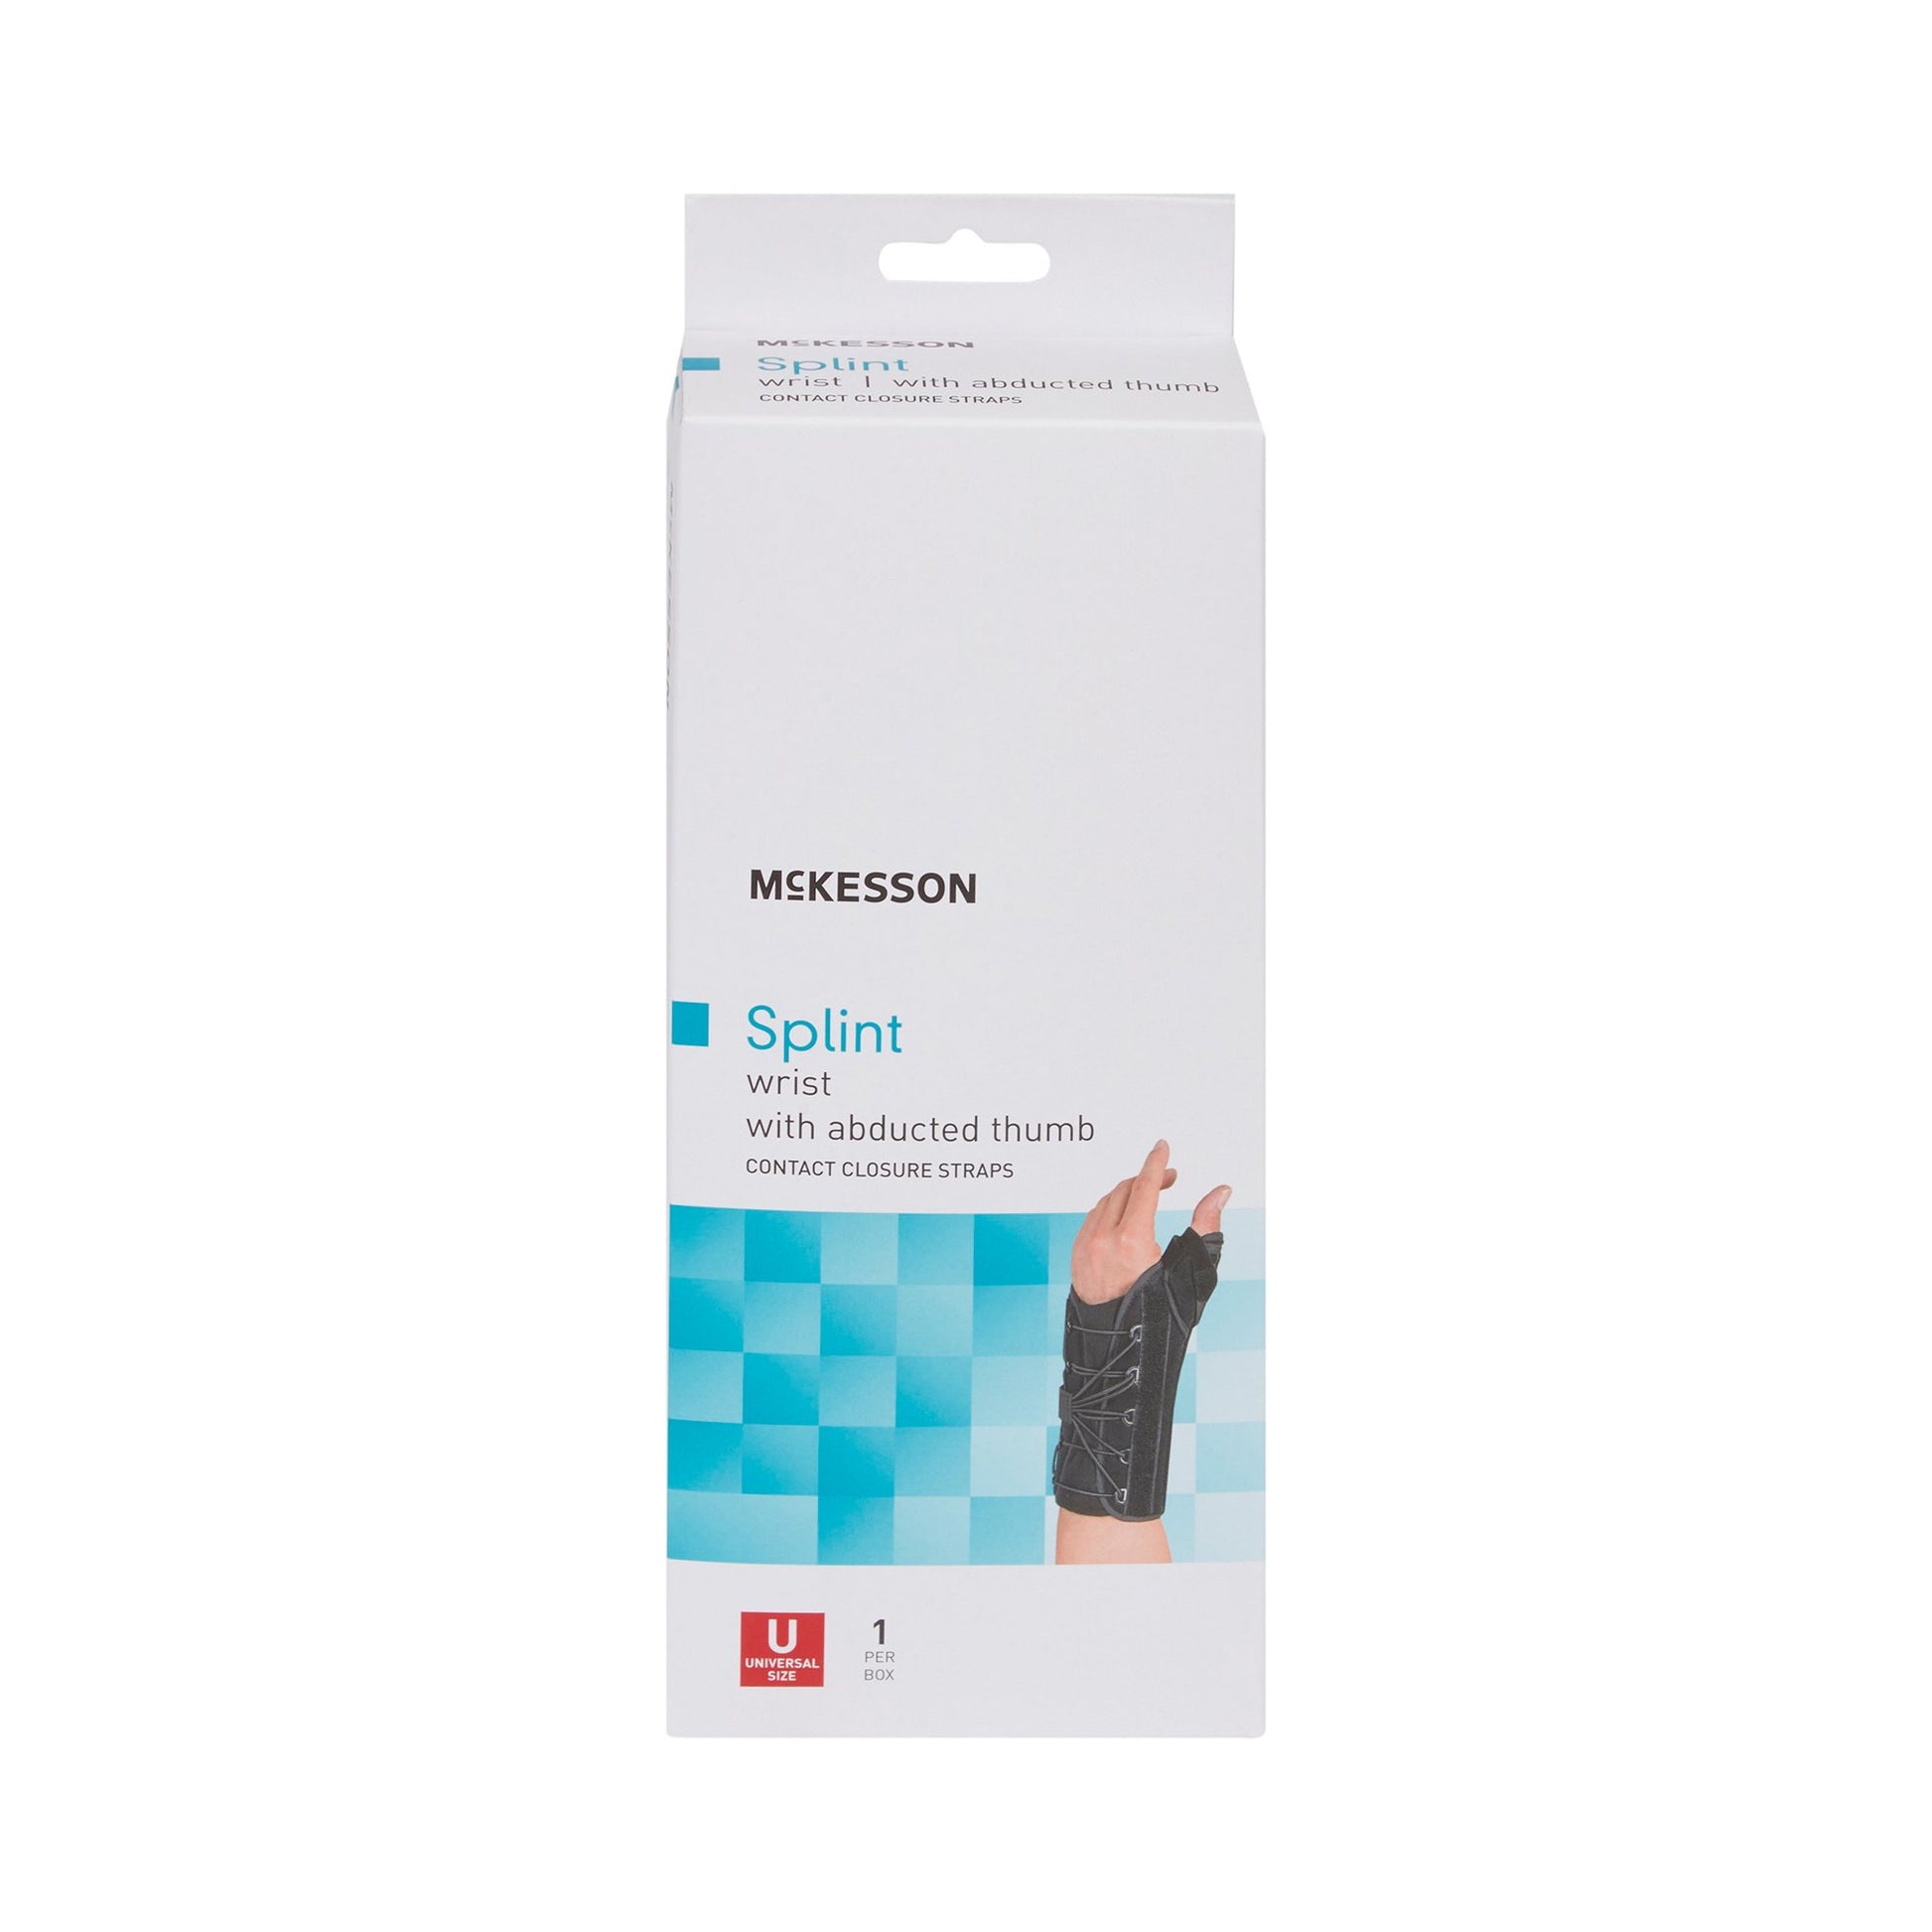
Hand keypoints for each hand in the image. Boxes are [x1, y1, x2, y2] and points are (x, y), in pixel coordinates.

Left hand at [1070, 1139, 1230, 1304]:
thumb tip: (1220, 1193)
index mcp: (1130, 1240)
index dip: (1156, 1163)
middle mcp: (1102, 1239)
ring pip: (1105, 1203)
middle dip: (1147, 1178)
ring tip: (1147, 1197)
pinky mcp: (1076, 1257)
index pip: (1144, 1186)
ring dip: (1127, 1193)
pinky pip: (1092, 1220)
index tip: (1162, 1147)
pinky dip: (1109, 1210)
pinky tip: (1123, 1218)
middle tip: (1168, 1178)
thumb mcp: (1190, 1272)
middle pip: (1124, 1190)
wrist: (1119, 1352)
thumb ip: (1206, 1226)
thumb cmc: (1158, 1318)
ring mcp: (1085, 1248)